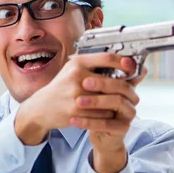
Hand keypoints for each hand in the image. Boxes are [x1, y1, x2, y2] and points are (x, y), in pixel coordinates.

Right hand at [15, 53, 141, 156]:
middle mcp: (76, 77)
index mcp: (78, 63)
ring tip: (119, 103)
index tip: (132, 66)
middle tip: (131, 91)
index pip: (107, 58)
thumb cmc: (63, 87)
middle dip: (124, 87)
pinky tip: (108, 113)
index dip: (123, 61)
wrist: (41, 107)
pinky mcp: (76, 112)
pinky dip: (108, 114)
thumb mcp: (75, 70)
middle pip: (112, 81)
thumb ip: (96, 65)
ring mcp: (76, 95)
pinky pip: (102, 114)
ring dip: (117, 103)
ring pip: (110, 100)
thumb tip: (125, 62)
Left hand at [84, 59, 147, 172]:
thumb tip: (88, 56)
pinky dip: (90, 122)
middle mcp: (131, 97)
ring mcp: (129, 113)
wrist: (98, 133)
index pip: (126, 71)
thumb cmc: (96, 109)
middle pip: (122, 86)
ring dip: (97, 101)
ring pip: (117, 103)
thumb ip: (95, 74)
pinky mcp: (123, 127)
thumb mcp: (94, 90)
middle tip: (84, 82)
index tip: (100, 63)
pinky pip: (108, 123)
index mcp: (126, 85)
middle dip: (103, 83)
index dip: (118, 65)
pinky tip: (74, 120)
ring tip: (78, 102)